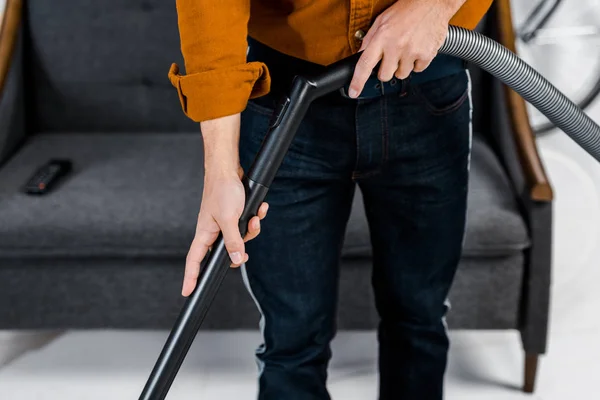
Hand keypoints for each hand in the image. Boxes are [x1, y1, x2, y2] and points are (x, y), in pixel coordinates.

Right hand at [182, 114, 268, 296]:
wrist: (229, 168)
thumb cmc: (223, 190)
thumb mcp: (230, 219)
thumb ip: (233, 242)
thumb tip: (236, 260)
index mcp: (204, 233)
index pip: (194, 260)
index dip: (190, 277)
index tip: (187, 292)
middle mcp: (213, 231)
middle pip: (226, 251)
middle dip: (242, 248)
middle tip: (247, 240)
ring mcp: (224, 223)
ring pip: (241, 238)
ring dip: (252, 229)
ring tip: (256, 216)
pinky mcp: (235, 215)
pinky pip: (247, 225)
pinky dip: (255, 218)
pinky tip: (261, 209)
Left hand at [348, 0, 464, 97]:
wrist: (432, 2)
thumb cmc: (406, 10)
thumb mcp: (381, 20)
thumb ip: (370, 39)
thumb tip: (360, 56)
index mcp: (382, 37)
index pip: (365, 64)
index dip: (357, 81)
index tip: (354, 92)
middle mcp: (396, 46)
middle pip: (384, 76)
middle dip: (385, 70)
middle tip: (391, 56)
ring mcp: (412, 52)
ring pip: (401, 74)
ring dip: (401, 66)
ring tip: (406, 50)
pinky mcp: (427, 55)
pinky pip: (417, 70)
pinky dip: (416, 63)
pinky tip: (417, 49)